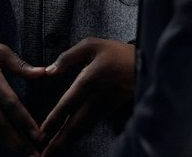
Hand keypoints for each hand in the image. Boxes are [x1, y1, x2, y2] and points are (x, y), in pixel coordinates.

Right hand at [0, 40, 45, 155]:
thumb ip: (20, 64)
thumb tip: (43, 73)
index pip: (8, 101)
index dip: (23, 119)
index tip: (38, 134)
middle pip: (1, 123)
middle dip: (19, 142)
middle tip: (36, 155)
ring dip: (12, 145)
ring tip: (28, 155)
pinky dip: (2, 139)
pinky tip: (15, 146)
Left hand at [39, 38, 134, 155]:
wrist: (149, 64)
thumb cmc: (118, 52)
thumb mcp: (92, 45)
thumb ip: (68, 57)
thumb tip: (49, 70)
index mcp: (90, 80)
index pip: (68, 103)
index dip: (55, 119)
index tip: (43, 131)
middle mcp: (98, 98)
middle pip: (76, 124)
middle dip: (61, 141)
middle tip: (46, 154)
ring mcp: (107, 107)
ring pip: (85, 128)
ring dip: (70, 140)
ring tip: (57, 151)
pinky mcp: (114, 111)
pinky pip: (94, 124)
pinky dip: (82, 134)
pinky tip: (73, 138)